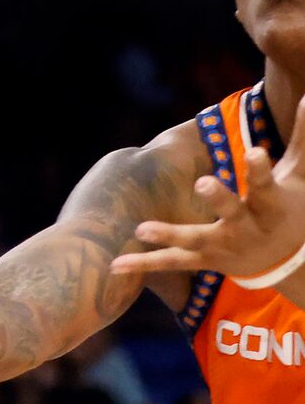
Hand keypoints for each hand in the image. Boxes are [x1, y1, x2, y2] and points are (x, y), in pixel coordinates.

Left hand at [113, 132, 304, 286]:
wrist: (289, 262)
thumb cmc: (288, 207)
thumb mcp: (297, 177)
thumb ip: (301, 139)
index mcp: (271, 206)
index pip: (267, 187)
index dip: (260, 170)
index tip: (255, 150)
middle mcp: (248, 228)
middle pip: (232, 213)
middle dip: (219, 198)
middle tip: (203, 182)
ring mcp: (225, 247)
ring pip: (197, 241)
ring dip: (170, 235)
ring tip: (142, 229)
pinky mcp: (206, 261)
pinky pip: (173, 262)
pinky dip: (146, 263)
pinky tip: (116, 264)